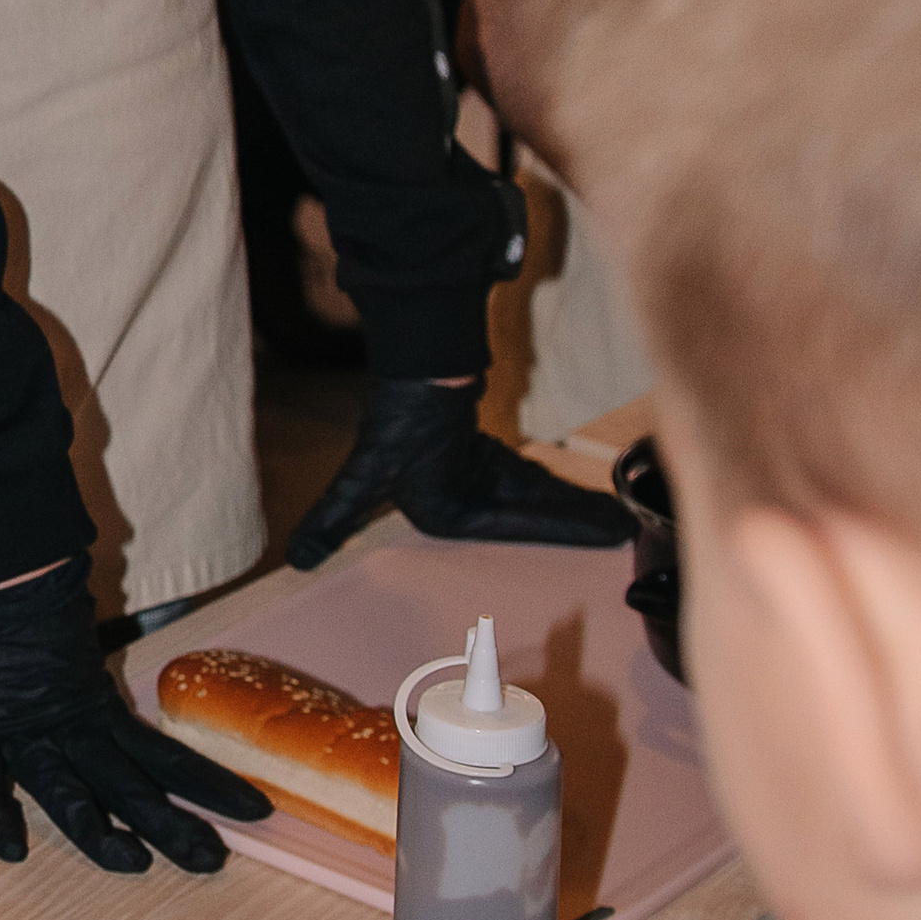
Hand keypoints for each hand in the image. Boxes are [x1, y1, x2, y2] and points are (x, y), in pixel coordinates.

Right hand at [0, 556, 266, 876]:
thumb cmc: (43, 619)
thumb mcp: (86, 666)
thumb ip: (105, 705)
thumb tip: (155, 739)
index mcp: (101, 714)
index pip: (167, 758)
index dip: (212, 785)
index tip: (258, 810)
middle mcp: (71, 731)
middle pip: (127, 785)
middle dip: (169, 825)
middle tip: (211, 860)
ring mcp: (25, 734)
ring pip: (66, 789)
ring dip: (97, 827)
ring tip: (133, 861)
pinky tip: (13, 849)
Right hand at [287, 373, 634, 571]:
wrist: (418, 360)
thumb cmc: (399, 419)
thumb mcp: (362, 479)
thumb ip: (333, 518)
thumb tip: (294, 558)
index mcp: (440, 511)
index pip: (510, 526)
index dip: (559, 529)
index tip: (607, 534)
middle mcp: (457, 499)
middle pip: (528, 513)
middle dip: (572, 520)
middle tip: (626, 527)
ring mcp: (473, 475)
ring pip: (534, 496)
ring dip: (571, 505)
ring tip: (619, 515)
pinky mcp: (481, 452)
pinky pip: (529, 476)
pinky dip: (556, 486)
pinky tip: (588, 496)